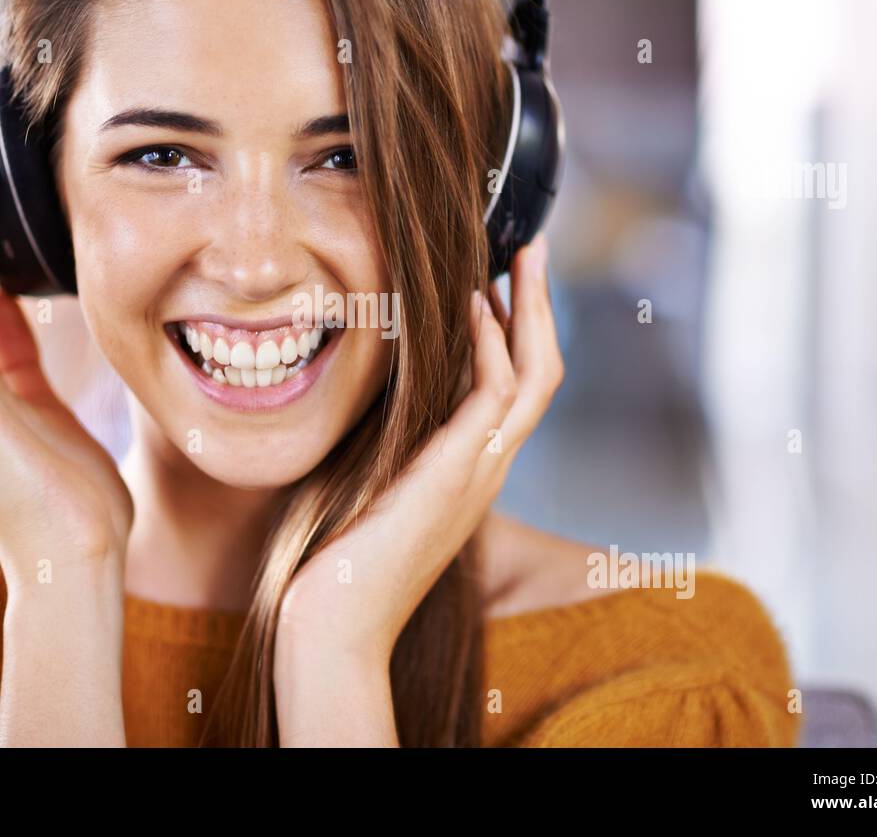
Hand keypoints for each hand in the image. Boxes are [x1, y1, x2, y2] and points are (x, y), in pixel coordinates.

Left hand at [275, 235, 563, 690]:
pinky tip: (472, 305)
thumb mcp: (370, 481)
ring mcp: (480, 474)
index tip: (497, 281)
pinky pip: (495, 396)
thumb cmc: (338, 561)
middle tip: (533, 248)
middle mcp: (487, 469)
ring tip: (519, 257)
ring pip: (535, 377)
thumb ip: (387, 438)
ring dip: (530, 311)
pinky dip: (491, 344)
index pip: (514, 388)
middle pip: (541, 373)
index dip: (516, 331)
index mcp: (469, 470)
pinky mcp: (458, 475)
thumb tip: (370, 384)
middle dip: (540, 307)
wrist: (335, 626)